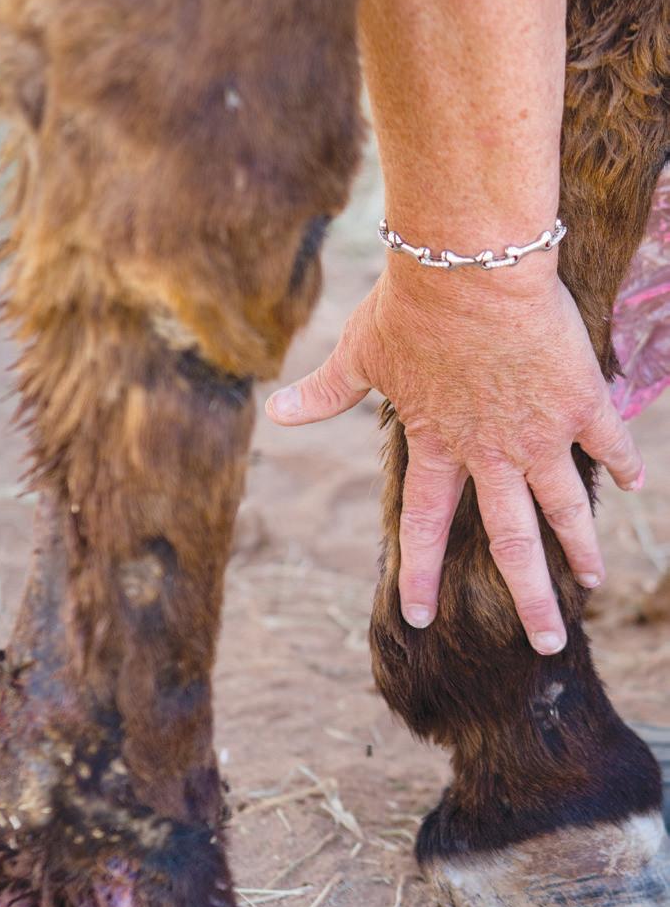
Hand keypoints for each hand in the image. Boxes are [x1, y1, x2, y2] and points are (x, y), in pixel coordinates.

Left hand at [265, 268, 643, 654]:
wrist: (469, 262)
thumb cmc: (408, 303)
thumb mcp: (359, 351)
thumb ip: (323, 391)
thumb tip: (273, 411)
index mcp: (436, 447)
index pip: (424, 527)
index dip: (421, 575)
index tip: (421, 618)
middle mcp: (490, 454)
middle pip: (512, 544)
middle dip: (530, 600)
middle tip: (544, 643)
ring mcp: (538, 432)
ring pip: (563, 509)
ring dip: (580, 550)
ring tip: (594, 584)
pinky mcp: (577, 400)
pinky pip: (607, 442)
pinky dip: (621, 464)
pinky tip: (634, 487)